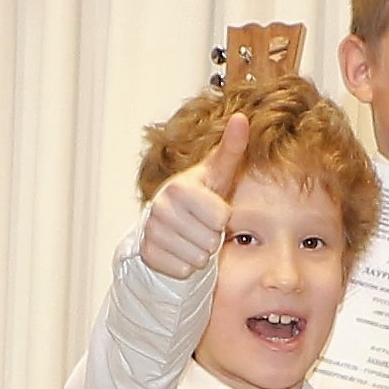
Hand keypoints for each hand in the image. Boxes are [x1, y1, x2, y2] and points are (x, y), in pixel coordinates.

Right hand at [137, 109, 247, 278]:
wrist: (168, 223)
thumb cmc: (200, 197)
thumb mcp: (217, 174)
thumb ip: (230, 149)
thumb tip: (241, 117)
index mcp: (180, 186)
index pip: (220, 218)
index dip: (222, 219)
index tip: (211, 210)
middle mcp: (161, 206)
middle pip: (210, 241)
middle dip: (211, 238)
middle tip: (200, 226)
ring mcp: (152, 231)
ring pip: (197, 259)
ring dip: (199, 253)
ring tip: (191, 238)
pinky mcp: (148, 254)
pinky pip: (183, 271)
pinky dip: (186, 265)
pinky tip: (180, 250)